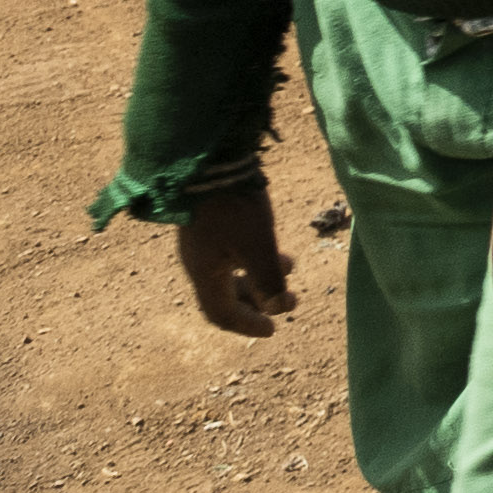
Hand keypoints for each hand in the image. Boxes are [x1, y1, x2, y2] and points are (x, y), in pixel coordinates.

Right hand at [171, 172, 290, 336]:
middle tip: (292, 303)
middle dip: (260, 302)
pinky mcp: (212, 223)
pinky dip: (255, 257)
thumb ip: (267, 279)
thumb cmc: (233, 207)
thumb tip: (277, 309)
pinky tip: (277, 247)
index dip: (246, 325)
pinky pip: (234, 252)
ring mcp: (204, 242)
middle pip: (227, 295)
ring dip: (261, 277)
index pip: (221, 313)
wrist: (210, 161)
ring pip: (232, 272)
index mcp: (205, 274)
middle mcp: (200, 262)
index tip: (273, 331)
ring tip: (291, 269)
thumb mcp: (256, 245)